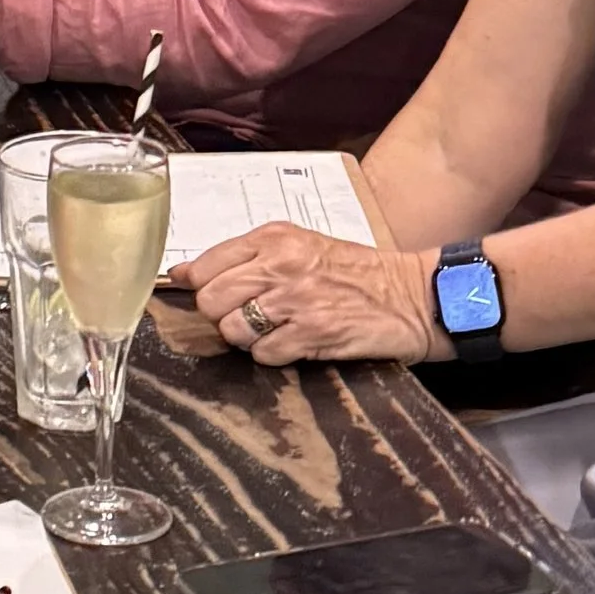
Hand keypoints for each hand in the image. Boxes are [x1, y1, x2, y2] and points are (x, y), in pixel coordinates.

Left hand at [175, 221, 441, 362]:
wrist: (411, 295)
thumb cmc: (355, 272)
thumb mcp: (300, 247)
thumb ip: (245, 258)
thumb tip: (182, 275)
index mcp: (274, 238)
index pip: (204, 265)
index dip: (197, 287)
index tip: (199, 295)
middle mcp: (280, 264)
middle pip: (210, 301)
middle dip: (221, 316)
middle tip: (248, 316)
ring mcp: (296, 299)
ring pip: (232, 331)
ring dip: (248, 339)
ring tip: (277, 329)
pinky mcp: (312, 332)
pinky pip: (263, 354)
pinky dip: (274, 355)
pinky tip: (296, 342)